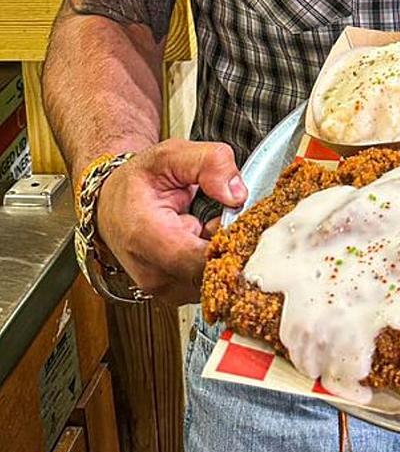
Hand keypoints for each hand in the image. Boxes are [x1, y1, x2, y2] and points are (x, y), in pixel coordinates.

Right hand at [95, 139, 246, 303]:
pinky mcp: (175, 296)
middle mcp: (154, 273)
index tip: (238, 223)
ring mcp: (164, 290)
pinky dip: (215, 266)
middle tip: (223, 222)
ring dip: (224, 258)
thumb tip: (236, 194)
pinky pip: (210, 286)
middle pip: (217, 275)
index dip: (232, 243)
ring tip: (208, 231)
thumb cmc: (136, 184)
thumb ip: (208, 163)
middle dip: (231, 249)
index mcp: (148, 238)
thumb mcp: (169, 156)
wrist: (109, 205)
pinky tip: (204, 246)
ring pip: (217, 283)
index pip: (205, 261)